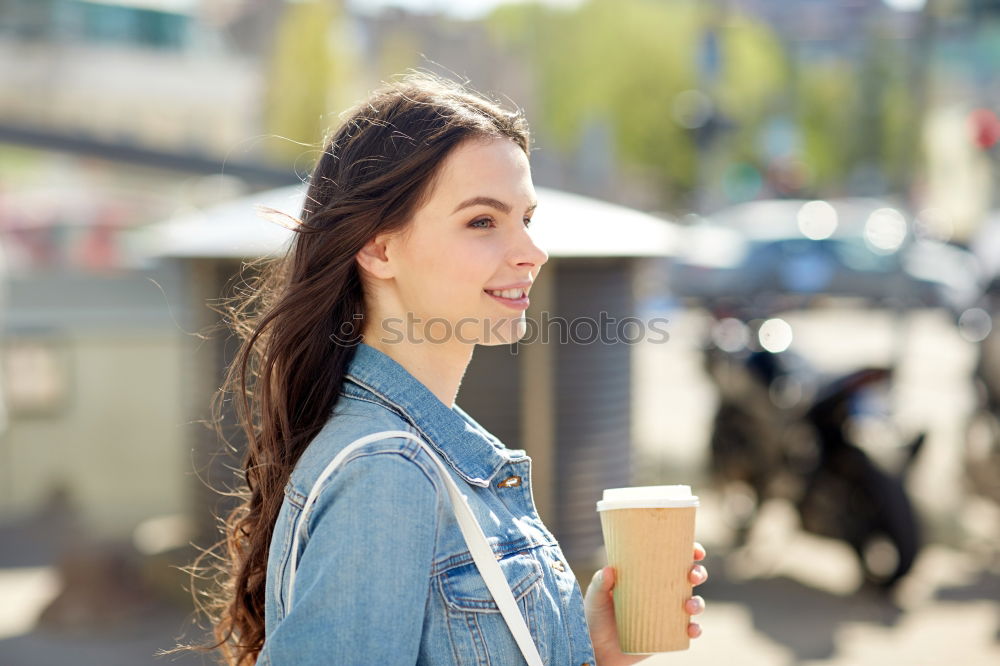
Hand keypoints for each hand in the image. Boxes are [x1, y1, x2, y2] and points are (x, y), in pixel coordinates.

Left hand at [584, 543, 707, 664]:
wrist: (597, 649)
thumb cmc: (596, 616)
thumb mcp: (596, 596)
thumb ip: (600, 583)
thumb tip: (609, 570)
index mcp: (647, 575)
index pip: (672, 558)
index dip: (689, 552)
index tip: (695, 551)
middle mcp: (661, 591)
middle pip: (689, 577)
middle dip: (698, 573)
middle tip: (692, 575)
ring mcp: (666, 612)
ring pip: (693, 602)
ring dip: (698, 602)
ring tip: (688, 606)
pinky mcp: (668, 633)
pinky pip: (688, 630)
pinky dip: (695, 629)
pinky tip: (692, 629)